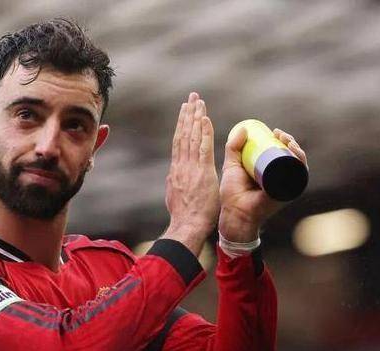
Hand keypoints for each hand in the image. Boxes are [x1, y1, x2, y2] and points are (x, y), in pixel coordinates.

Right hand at [163, 93, 219, 254]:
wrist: (187, 225)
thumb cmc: (185, 216)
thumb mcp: (176, 195)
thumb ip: (177, 183)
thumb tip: (175, 177)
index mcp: (176, 170)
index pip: (180, 141)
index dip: (183, 124)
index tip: (186, 110)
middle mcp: (181, 165)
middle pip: (184, 134)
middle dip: (188, 114)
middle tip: (192, 97)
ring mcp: (190, 167)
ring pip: (191, 136)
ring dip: (195, 117)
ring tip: (197, 101)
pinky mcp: (201, 171)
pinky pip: (202, 147)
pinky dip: (203, 132)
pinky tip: (204, 118)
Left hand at [219, 126, 307, 241]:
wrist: (235, 212)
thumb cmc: (232, 192)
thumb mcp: (232, 165)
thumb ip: (233, 148)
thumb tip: (243, 128)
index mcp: (268, 171)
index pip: (279, 152)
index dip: (281, 140)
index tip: (274, 131)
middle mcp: (279, 178)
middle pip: (290, 156)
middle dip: (289, 141)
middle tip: (279, 134)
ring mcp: (285, 185)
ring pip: (297, 163)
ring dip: (296, 149)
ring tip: (286, 140)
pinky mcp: (289, 192)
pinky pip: (300, 177)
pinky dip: (301, 163)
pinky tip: (297, 153)